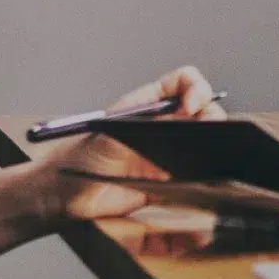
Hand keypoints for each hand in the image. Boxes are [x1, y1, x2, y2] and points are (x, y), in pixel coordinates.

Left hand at [41, 66, 226, 222]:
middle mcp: (164, 124)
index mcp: (149, 103)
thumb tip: (180, 115)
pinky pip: (199, 172)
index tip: (191, 106)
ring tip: (204, 154)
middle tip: (206, 131)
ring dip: (212, 143)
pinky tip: (200, 175)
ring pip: (207, 140)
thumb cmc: (79, 157)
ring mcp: (170, 151)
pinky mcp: (171, 180)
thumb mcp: (110, 130)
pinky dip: (206, 172)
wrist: (66, 196)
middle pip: (204, 109)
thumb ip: (144, 121)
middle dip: (211, 116)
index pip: (184, 82)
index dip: (196, 88)